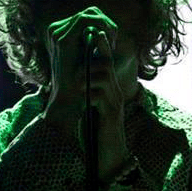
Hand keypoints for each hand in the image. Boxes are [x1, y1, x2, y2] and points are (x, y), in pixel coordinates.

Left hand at [42, 6, 130, 181]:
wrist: (107, 158)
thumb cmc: (96, 132)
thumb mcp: (90, 107)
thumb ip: (88, 91)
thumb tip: (78, 76)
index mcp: (110, 89)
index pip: (107, 63)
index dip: (102, 47)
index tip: (96, 33)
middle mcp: (116, 93)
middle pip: (106, 66)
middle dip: (90, 63)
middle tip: (75, 74)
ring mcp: (114, 104)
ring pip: (102, 79)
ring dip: (86, 80)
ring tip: (79, 92)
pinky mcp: (111, 115)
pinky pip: (100, 97)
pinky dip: (89, 96)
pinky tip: (85, 105)